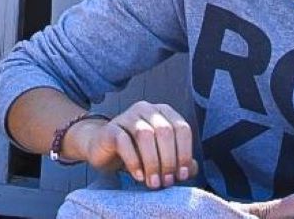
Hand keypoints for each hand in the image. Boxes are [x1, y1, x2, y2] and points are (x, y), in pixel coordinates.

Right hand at [66, 101, 192, 188]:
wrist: (103, 149)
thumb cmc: (136, 153)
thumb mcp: (160, 157)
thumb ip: (178, 161)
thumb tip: (191, 168)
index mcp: (164, 113)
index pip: (182, 129)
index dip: (184, 153)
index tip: (181, 175)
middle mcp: (147, 109)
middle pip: (165, 131)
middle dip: (168, 160)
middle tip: (166, 182)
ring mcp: (128, 116)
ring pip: (145, 135)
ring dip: (152, 162)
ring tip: (153, 183)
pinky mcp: (111, 128)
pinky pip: (124, 141)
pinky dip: (134, 161)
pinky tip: (138, 176)